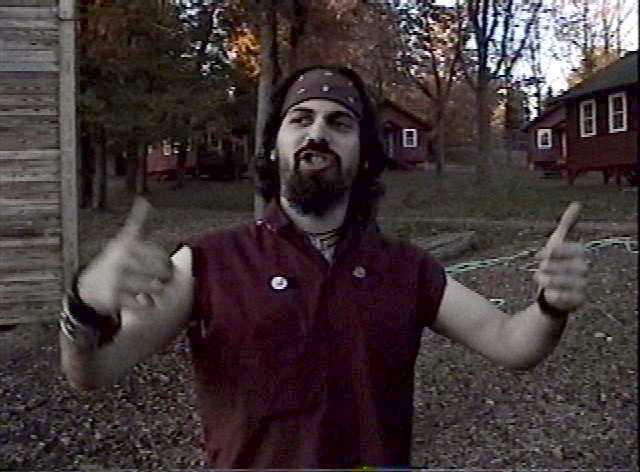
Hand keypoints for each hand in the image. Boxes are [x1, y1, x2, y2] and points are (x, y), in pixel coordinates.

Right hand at [77, 198, 173, 316]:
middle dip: (165, 278)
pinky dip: (145, 304)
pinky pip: (143, 304)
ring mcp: (117, 279)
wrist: (90, 285)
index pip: (162, 256)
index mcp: (128, 245)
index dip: (168, 264)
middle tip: (161, 279)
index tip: (166, 267)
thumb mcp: (125, 239)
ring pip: (155, 289)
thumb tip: (143, 201)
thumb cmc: (115, 260)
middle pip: (162, 273)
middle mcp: (122, 260)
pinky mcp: (114, 297)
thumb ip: (137, 221)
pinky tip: (140, 299)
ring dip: (155, 291)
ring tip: (149, 288)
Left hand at [534, 202, 587, 313]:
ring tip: (539, 280)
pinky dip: (554, 296)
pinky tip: (548, 294)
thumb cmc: (554, 264)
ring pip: (564, 283)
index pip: (571, 249)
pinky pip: (566, 299)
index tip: (537, 256)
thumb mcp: (557, 242)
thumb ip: (567, 225)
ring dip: (548, 281)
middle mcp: (584, 270)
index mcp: (580, 255)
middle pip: (567, 267)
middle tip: (539, 269)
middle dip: (549, 267)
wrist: (550, 292)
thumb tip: (577, 204)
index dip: (553, 252)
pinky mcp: (577, 302)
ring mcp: (582, 286)